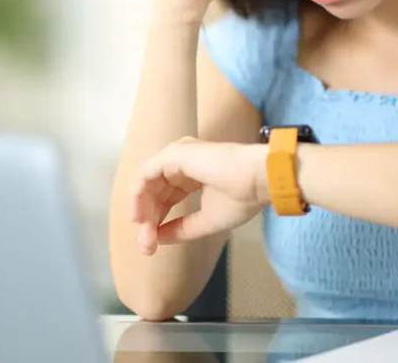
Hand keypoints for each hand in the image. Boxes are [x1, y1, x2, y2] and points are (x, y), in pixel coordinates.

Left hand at [131, 137, 268, 253]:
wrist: (258, 179)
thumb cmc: (242, 197)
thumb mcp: (206, 220)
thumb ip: (181, 229)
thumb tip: (157, 238)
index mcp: (195, 172)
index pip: (168, 195)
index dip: (159, 218)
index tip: (153, 243)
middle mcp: (183, 161)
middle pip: (156, 191)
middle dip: (149, 218)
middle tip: (146, 244)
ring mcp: (178, 155)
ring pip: (149, 183)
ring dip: (143, 209)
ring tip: (143, 233)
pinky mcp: (174, 154)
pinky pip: (146, 175)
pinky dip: (139, 196)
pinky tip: (140, 216)